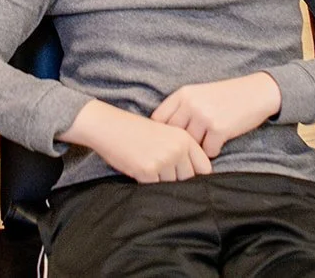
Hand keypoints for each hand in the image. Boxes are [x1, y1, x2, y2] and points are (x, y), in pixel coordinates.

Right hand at [61, 100, 212, 182]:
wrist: (109, 126)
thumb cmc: (136, 132)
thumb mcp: (166, 134)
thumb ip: (182, 151)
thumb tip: (195, 178)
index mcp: (184, 138)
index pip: (204, 168)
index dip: (196, 175)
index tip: (185, 176)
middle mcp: (177, 148)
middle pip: (189, 179)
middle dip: (177, 180)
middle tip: (160, 172)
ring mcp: (164, 160)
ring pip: (172, 185)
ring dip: (161, 182)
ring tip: (148, 168)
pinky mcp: (148, 170)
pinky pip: (155, 187)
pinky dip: (147, 183)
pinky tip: (139, 170)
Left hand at [150, 73, 281, 157]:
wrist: (256, 92)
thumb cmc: (225, 96)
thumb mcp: (197, 94)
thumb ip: (180, 109)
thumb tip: (161, 134)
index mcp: (183, 94)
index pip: (158, 119)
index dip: (163, 132)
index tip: (170, 138)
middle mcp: (190, 104)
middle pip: (173, 135)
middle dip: (181, 142)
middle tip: (192, 144)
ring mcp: (204, 117)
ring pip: (190, 145)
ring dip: (199, 147)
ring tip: (209, 138)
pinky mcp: (219, 129)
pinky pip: (208, 151)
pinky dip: (214, 150)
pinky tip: (221, 140)